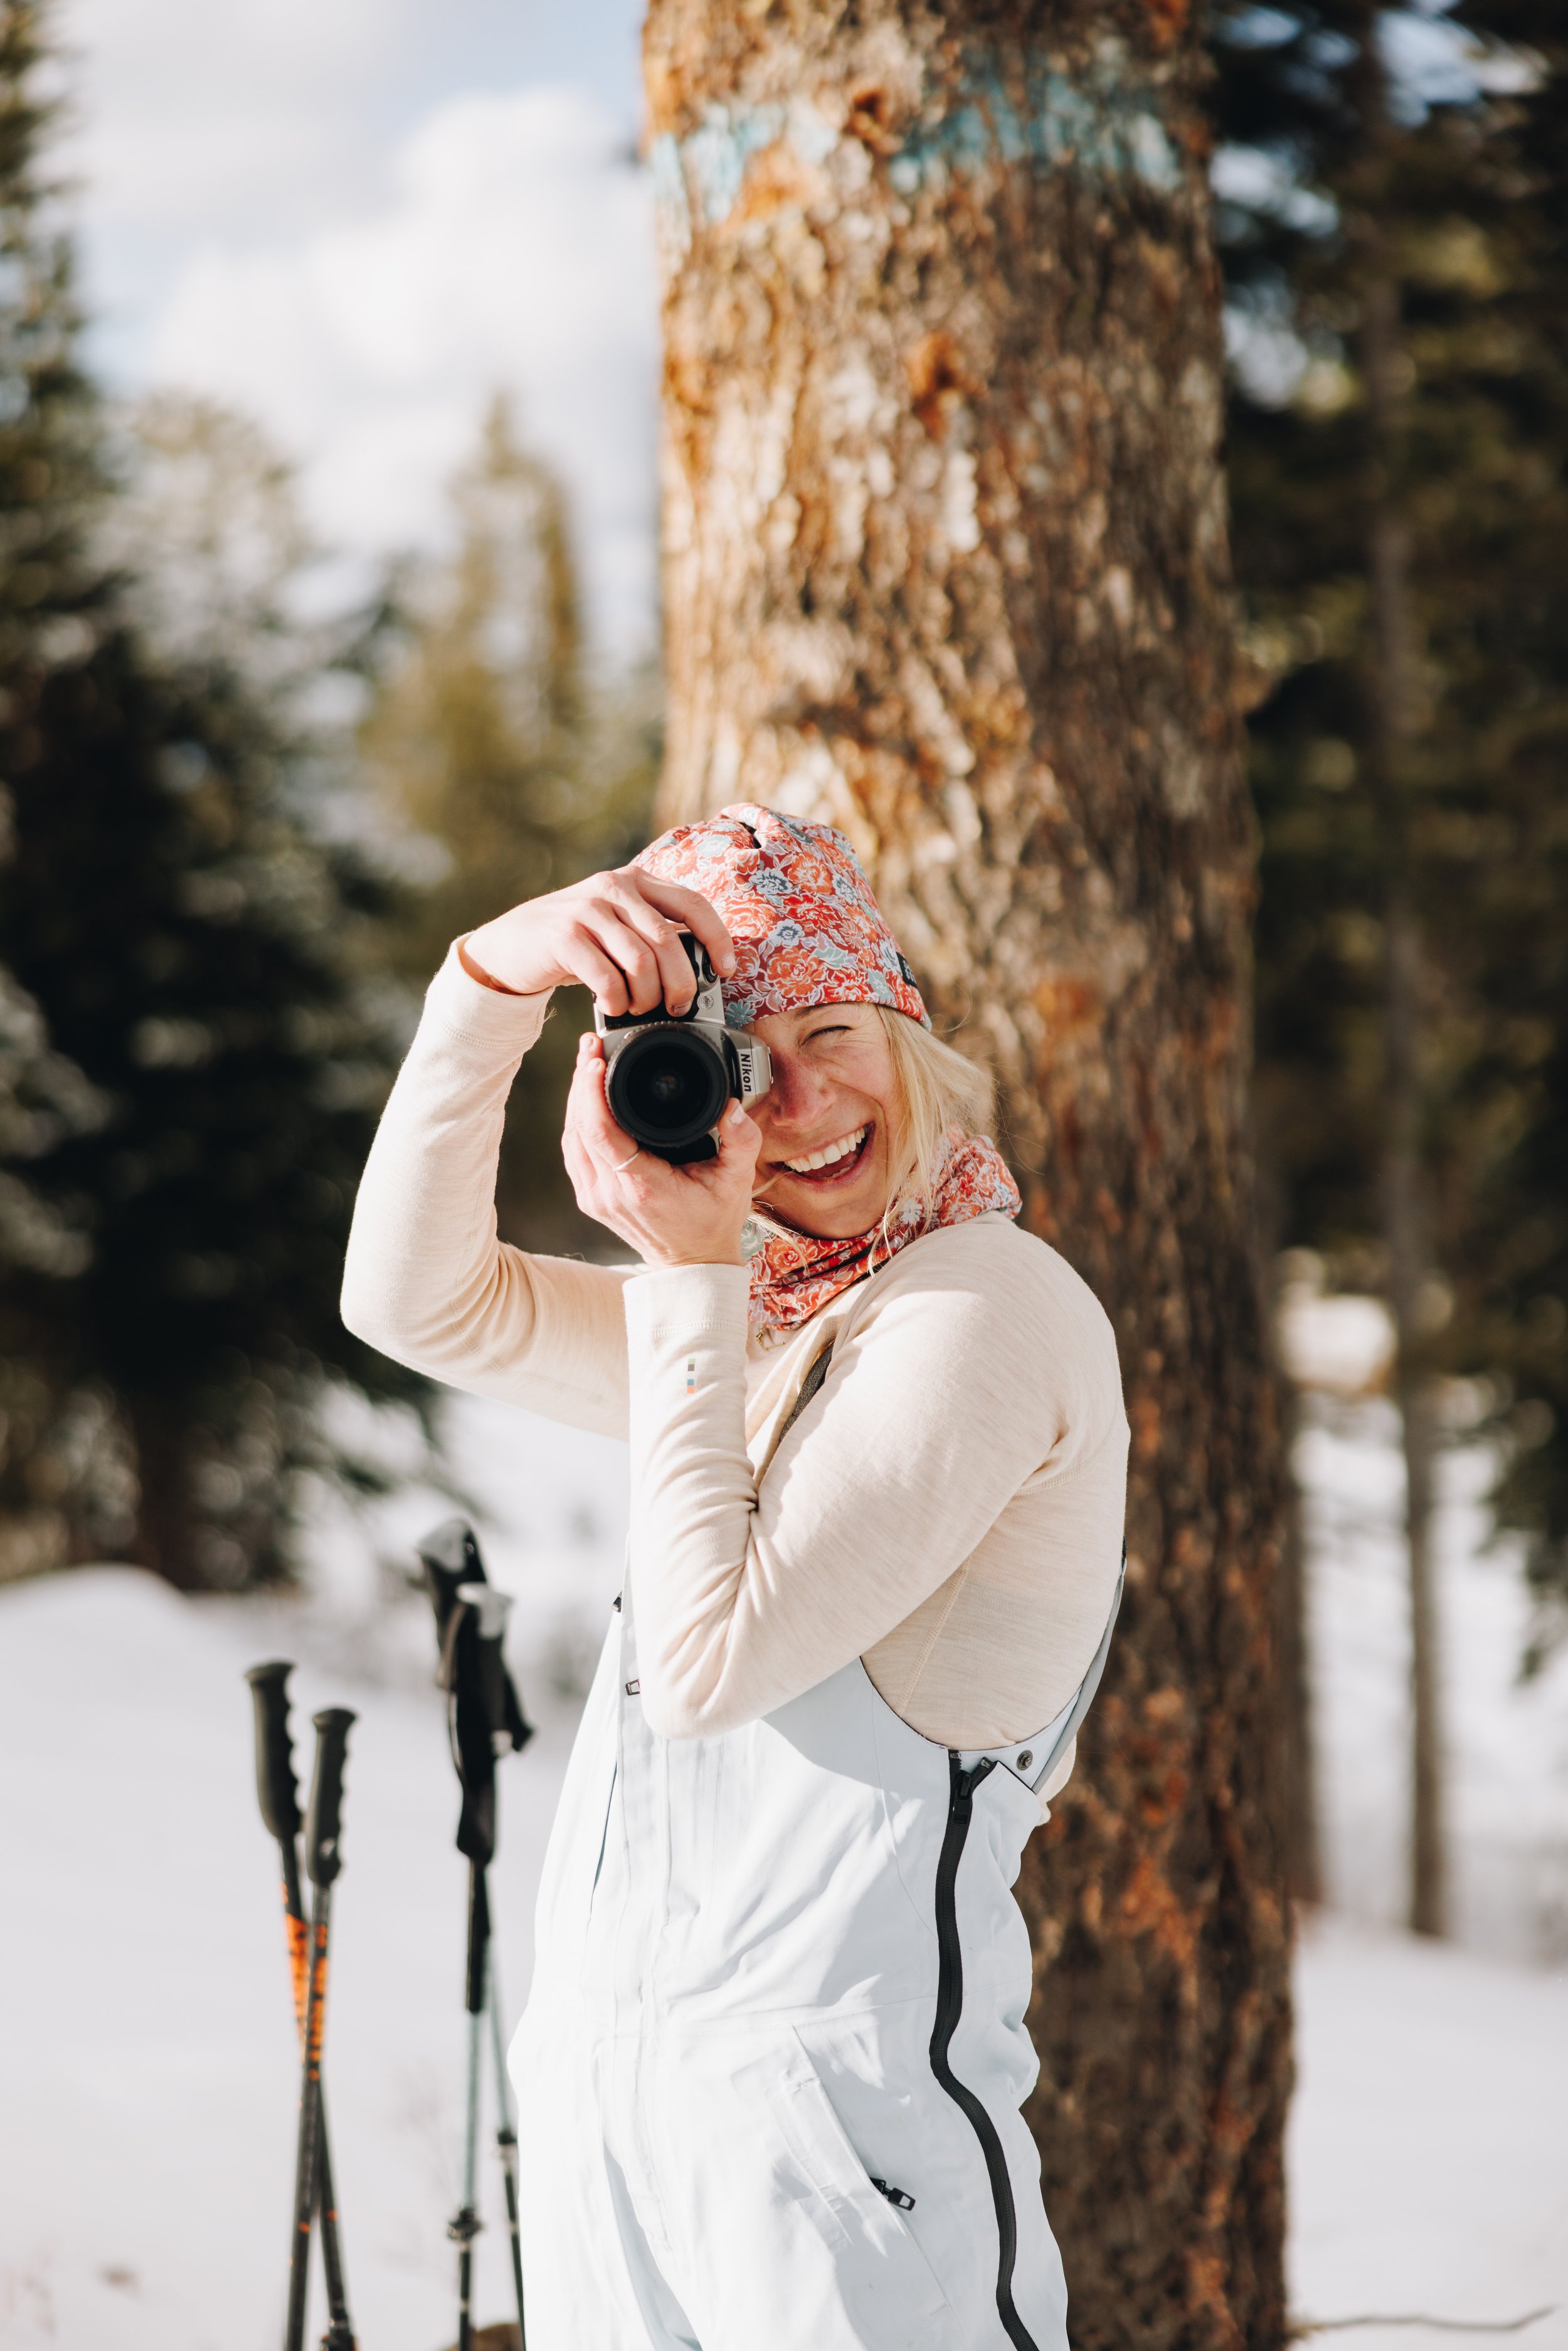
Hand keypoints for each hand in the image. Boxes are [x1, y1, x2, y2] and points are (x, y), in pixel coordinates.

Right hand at [463, 864, 734, 1014]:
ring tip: (638, 1008)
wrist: (510, 945)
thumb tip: (698, 971)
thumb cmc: (575, 943)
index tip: (726, 970)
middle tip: (676, 1007)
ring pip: (640, 961)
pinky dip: (617, 1000)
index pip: (693, 904)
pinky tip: (612, 1006)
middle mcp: (614, 887)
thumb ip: (651, 933)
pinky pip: (607, 977)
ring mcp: (587, 909)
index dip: (717, 939)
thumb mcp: (616, 926)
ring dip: (646, 996)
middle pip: (668, 941)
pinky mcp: (563, 936)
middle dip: (680, 983)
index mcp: (635, 881)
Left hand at [563, 1033, 761, 1267]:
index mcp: (642, 1187)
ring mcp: (595, 1198)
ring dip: (575, 1100)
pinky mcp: (591, 1199)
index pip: (601, 1132)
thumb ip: (741, 1142)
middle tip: (590, 1047)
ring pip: (570, 1139)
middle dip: (579, 1083)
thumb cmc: (712, 1224)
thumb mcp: (736, 1182)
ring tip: (586, 1065)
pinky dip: (577, 1122)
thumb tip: (733, 1107)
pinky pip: (574, 1152)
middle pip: (578, 1128)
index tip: (596, 1059)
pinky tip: (585, 1100)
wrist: (694, 1265)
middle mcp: (610, 1194)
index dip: (591, 1092)